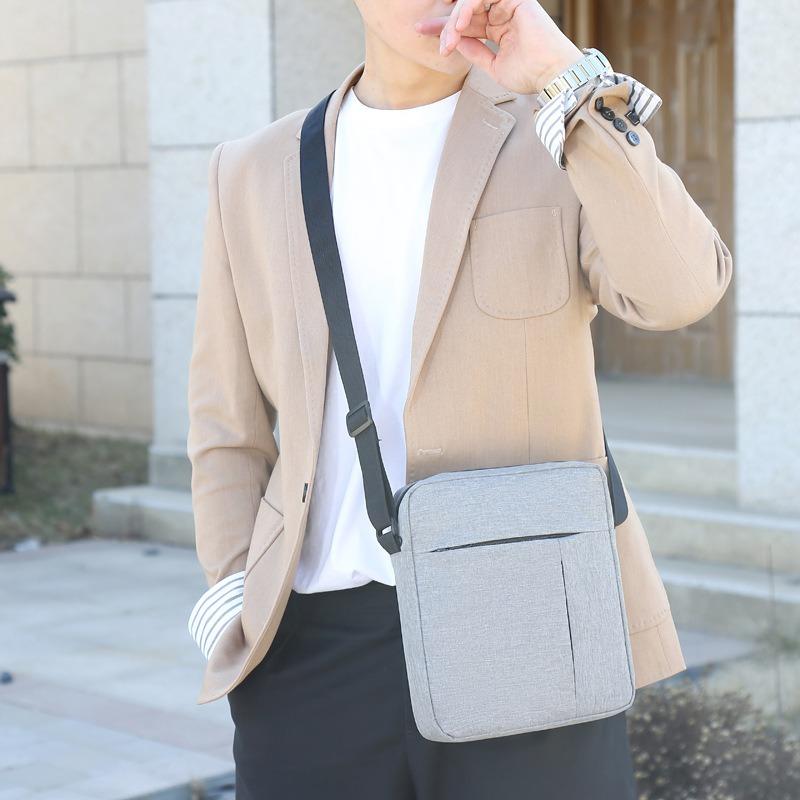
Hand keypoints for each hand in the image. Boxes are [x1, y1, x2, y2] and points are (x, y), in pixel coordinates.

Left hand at [414, 0, 582, 94]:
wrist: (550, 74)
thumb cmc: (530, 74)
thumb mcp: (493, 67)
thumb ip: (475, 53)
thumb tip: (456, 42)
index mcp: (498, 28)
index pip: (466, 23)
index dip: (443, 27)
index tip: (422, 31)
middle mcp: (502, 13)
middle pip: (464, 12)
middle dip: (445, 25)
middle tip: (435, 41)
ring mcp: (508, 5)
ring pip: (470, 3)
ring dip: (455, 20)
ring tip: (450, 37)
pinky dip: (468, 7)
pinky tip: (461, 24)